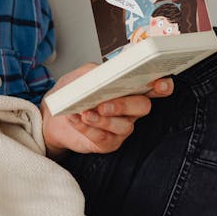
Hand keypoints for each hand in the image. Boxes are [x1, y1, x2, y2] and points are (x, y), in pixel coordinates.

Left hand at [41, 63, 173, 156]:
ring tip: (85, 113)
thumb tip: (104, 73)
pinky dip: (88, 129)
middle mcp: (130, 110)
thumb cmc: (73, 92)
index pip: (153, 88)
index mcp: (129, 89)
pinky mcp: (108, 143)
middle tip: (103, 104)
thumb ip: (95, 72)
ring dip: (102, 120)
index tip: (159, 84)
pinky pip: (103, 138)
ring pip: (122, 126)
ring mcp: (121, 128)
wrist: (54, 113)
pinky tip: (76, 119)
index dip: (162, 86)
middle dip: (123, 105)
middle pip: (141, 107)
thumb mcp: (82, 75)